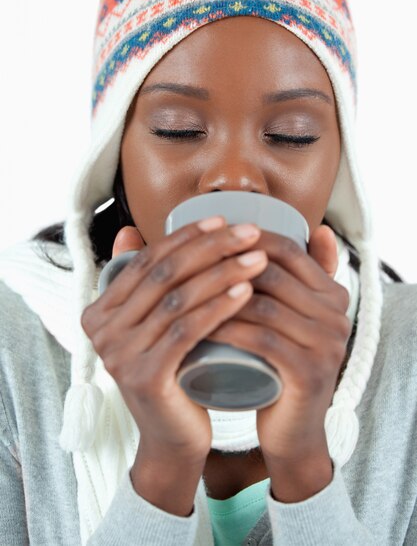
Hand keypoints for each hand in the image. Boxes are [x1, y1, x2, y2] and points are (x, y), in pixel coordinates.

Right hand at [80, 218, 267, 507]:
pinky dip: (218, 308)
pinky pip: (186, 331)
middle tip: (250, 233)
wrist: (173, 437)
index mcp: (100, 310)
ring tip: (258, 260)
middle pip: (164, 274)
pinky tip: (246, 293)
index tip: (224, 219)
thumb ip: (140, 281)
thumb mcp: (155, 322)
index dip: (186, 236)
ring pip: (178, 299)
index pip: (147, 260)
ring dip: (223, 274)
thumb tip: (128, 232)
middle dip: (211, 248)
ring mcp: (118, 355)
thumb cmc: (173, 371)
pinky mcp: (144, 377)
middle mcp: (100, 330)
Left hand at [206, 225, 350, 500]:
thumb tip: (315, 231)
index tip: (207, 241)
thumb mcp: (290, 318)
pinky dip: (227, 329)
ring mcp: (327, 344)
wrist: (293, 430)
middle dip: (225, 264)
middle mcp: (337, 314)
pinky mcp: (309, 372)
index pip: (289, 249)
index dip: (246, 238)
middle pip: (273, 273)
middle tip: (187, 267)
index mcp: (333, 293)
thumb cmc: (279, 366)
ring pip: (264, 305)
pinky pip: (261, 339)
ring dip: (219, 296)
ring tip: (185, 295)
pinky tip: (198, 326)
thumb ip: (297, 280)